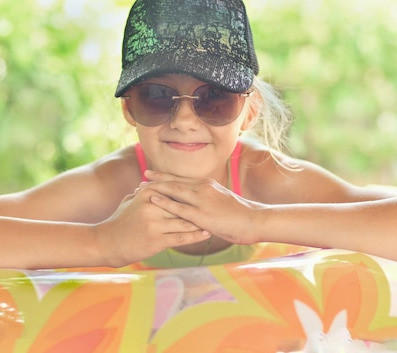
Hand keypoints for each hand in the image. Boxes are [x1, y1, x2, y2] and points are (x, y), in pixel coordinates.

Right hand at [95, 186, 210, 266]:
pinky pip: (181, 237)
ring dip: (201, 221)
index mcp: (147, 194)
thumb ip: (144, 192)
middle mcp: (152, 206)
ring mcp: (154, 224)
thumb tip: (153, 183)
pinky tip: (206, 234)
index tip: (206, 193)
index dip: (191, 193)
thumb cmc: (120, 222)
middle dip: (200, 206)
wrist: (106, 242)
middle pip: (182, 205)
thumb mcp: (131, 201)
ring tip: (216, 220)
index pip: (174, 191)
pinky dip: (195, 236)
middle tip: (217, 206)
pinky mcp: (156, 240)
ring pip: (185, 221)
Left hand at [140, 170, 262, 244]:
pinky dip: (165, 202)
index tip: (152, 175)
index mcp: (208, 185)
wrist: (254, 220)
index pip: (182, 179)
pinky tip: (153, 200)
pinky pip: (179, 207)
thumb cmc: (240, 214)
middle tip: (141, 178)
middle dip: (157, 180)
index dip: (165, 178)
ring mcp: (202, 200)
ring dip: (156, 189)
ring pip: (174, 191)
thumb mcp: (223, 201)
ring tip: (141, 188)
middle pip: (175, 182)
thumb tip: (199, 205)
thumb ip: (209, 200)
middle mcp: (203, 188)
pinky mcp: (203, 214)